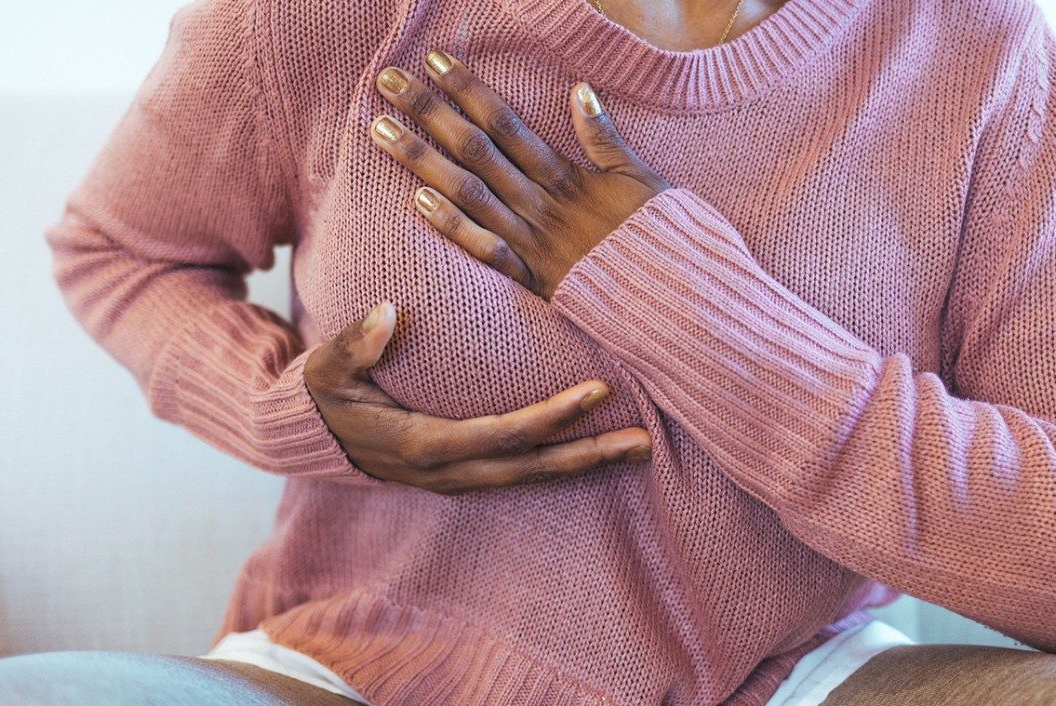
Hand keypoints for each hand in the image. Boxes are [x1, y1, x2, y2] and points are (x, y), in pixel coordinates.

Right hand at [303, 301, 652, 494]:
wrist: (314, 438)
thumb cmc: (326, 395)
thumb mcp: (326, 368)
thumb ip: (354, 344)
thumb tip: (385, 313)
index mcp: (423, 444)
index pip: (502, 434)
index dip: (551, 417)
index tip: (597, 392)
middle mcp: (449, 471)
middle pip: (532, 468)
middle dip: (589, 455)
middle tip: (644, 442)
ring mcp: (460, 479)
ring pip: (533, 478)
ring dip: (586, 464)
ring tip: (638, 449)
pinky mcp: (466, 475)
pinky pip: (522, 473)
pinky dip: (562, 464)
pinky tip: (597, 450)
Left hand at [370, 50, 671, 298]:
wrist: (675, 296)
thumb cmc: (659, 237)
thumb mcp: (640, 177)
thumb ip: (606, 135)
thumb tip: (579, 88)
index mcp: (566, 174)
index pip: (506, 121)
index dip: (467, 88)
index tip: (432, 60)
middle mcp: (541, 202)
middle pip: (475, 148)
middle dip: (428, 112)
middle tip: (385, 82)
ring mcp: (533, 241)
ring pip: (468, 192)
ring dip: (423, 160)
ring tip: (380, 131)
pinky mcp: (532, 280)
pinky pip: (487, 252)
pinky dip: (454, 228)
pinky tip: (419, 201)